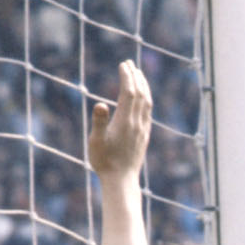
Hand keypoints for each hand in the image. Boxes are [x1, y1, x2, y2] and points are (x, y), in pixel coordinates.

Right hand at [88, 61, 152, 185]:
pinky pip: (148, 113)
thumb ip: (99, 121)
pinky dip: (146, 99)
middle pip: (140, 94)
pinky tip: (143, 98)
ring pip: (147, 103)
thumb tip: (100, 103)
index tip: (123, 64)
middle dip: (135, 77)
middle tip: (129, 63)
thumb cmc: (105, 162)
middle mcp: (137, 124)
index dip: (127, 77)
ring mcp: (142, 130)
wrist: (121, 181)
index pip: (129, 93)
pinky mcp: (144, 136)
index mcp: (125, 121)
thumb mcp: (96, 141)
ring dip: (143, 86)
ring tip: (138, 75)